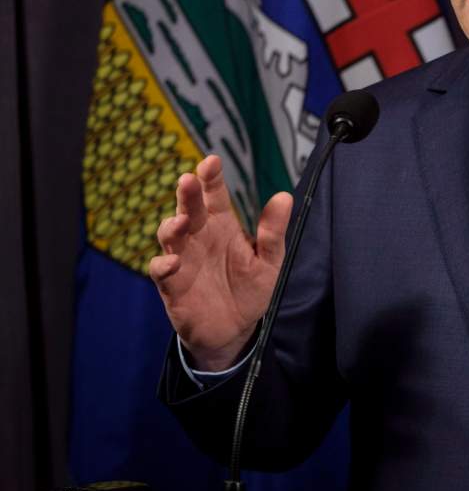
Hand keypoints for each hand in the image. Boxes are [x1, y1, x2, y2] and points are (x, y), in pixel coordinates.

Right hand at [149, 155, 292, 370]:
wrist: (234, 329)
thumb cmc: (250, 288)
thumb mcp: (269, 261)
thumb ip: (273, 232)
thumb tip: (284, 196)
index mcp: (222, 226)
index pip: (214, 196)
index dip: (211, 178)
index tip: (211, 161)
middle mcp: (199, 237)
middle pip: (189, 209)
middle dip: (187, 194)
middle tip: (188, 180)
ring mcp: (183, 259)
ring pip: (169, 235)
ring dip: (171, 226)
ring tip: (181, 221)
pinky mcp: (172, 285)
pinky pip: (161, 271)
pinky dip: (163, 265)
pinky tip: (173, 263)